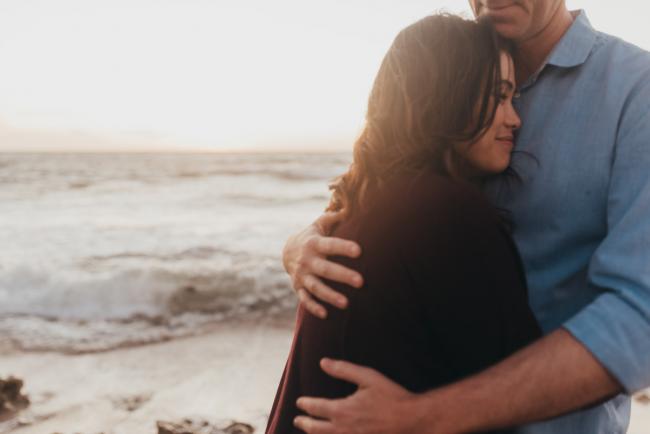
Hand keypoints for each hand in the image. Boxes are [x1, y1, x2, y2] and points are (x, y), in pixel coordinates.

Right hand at [283, 212, 362, 317]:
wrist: (286, 251)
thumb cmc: (311, 236)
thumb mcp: (319, 224)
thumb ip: (333, 217)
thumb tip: (350, 207)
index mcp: (314, 243)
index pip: (330, 245)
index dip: (343, 247)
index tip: (359, 251)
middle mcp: (307, 260)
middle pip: (325, 269)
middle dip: (342, 275)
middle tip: (361, 282)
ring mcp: (302, 275)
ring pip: (316, 287)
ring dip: (330, 296)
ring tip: (346, 304)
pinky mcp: (298, 287)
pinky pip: (305, 299)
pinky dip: (313, 307)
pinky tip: (325, 314)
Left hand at [294, 358, 426, 433]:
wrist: (411, 421)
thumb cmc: (391, 397)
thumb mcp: (368, 377)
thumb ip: (344, 370)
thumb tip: (323, 362)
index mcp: (342, 410)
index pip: (316, 408)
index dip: (306, 405)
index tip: (299, 402)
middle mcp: (343, 429)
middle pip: (316, 429)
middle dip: (305, 423)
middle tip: (297, 419)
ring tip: (309, 431)